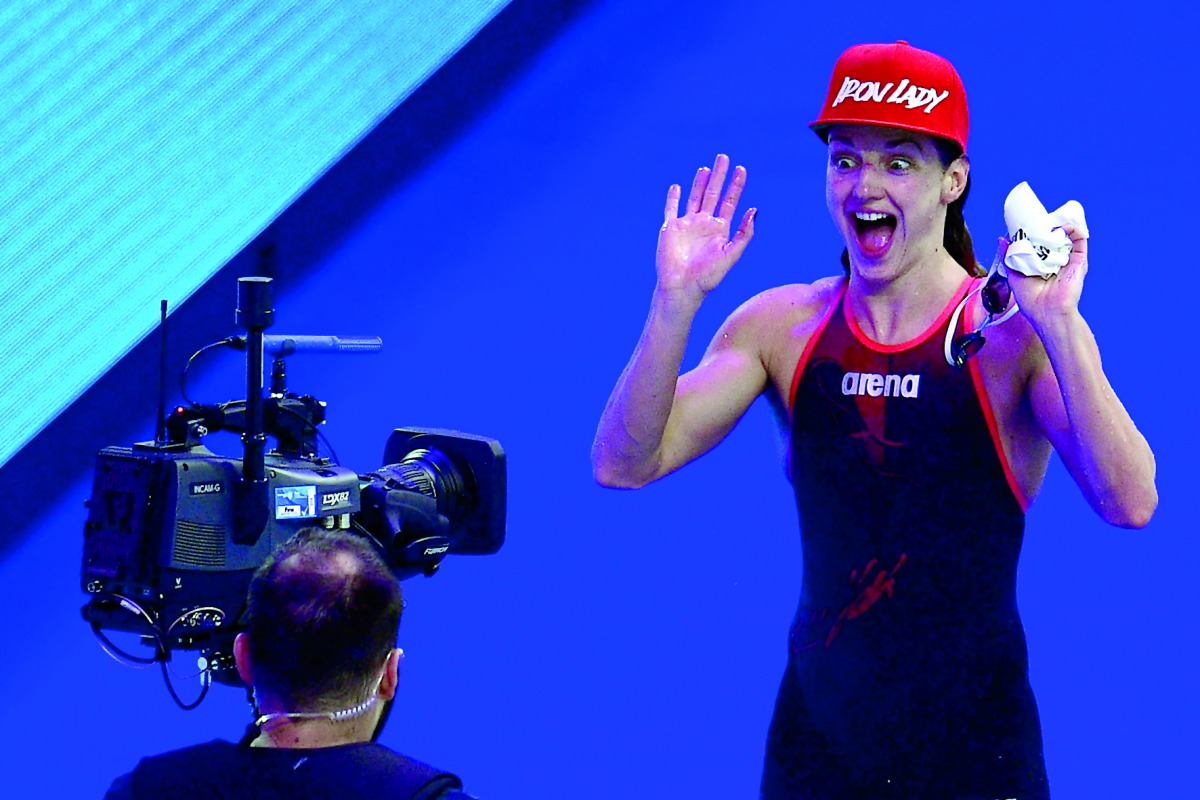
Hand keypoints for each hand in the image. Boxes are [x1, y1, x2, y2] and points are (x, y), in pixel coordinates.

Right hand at [655, 154, 755, 307]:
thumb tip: (754, 209)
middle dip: (720, 176)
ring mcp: (687, 225)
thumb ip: (744, 234)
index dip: (736, 185)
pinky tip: (677, 187)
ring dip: (700, 183)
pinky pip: (671, 209)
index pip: (730, 202)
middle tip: (724, 157)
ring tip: (706, 168)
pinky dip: (673, 198)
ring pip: (694, 198)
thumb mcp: (731, 254)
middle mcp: (704, 224)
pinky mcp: (670, 229)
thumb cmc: (708, 276)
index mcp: (720, 230)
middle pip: (713, 194)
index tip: (742, 169)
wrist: (682, 288)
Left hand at [1004, 223, 1087, 332]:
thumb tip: (1002, 238)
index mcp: (1039, 263)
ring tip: (1051, 219)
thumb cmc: (1030, 299)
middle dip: (1046, 226)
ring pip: (1067, 237)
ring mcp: (1067, 260)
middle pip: (1052, 238)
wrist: (1048, 312)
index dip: (1032, 232)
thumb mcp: (1014, 274)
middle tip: (1038, 217)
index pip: (1037, 243)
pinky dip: (1075, 230)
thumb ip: (1009, 256)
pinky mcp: (1079, 261)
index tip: (1025, 222)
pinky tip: (1064, 226)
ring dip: (1060, 226)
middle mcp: (1054, 260)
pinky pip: (1080, 241)